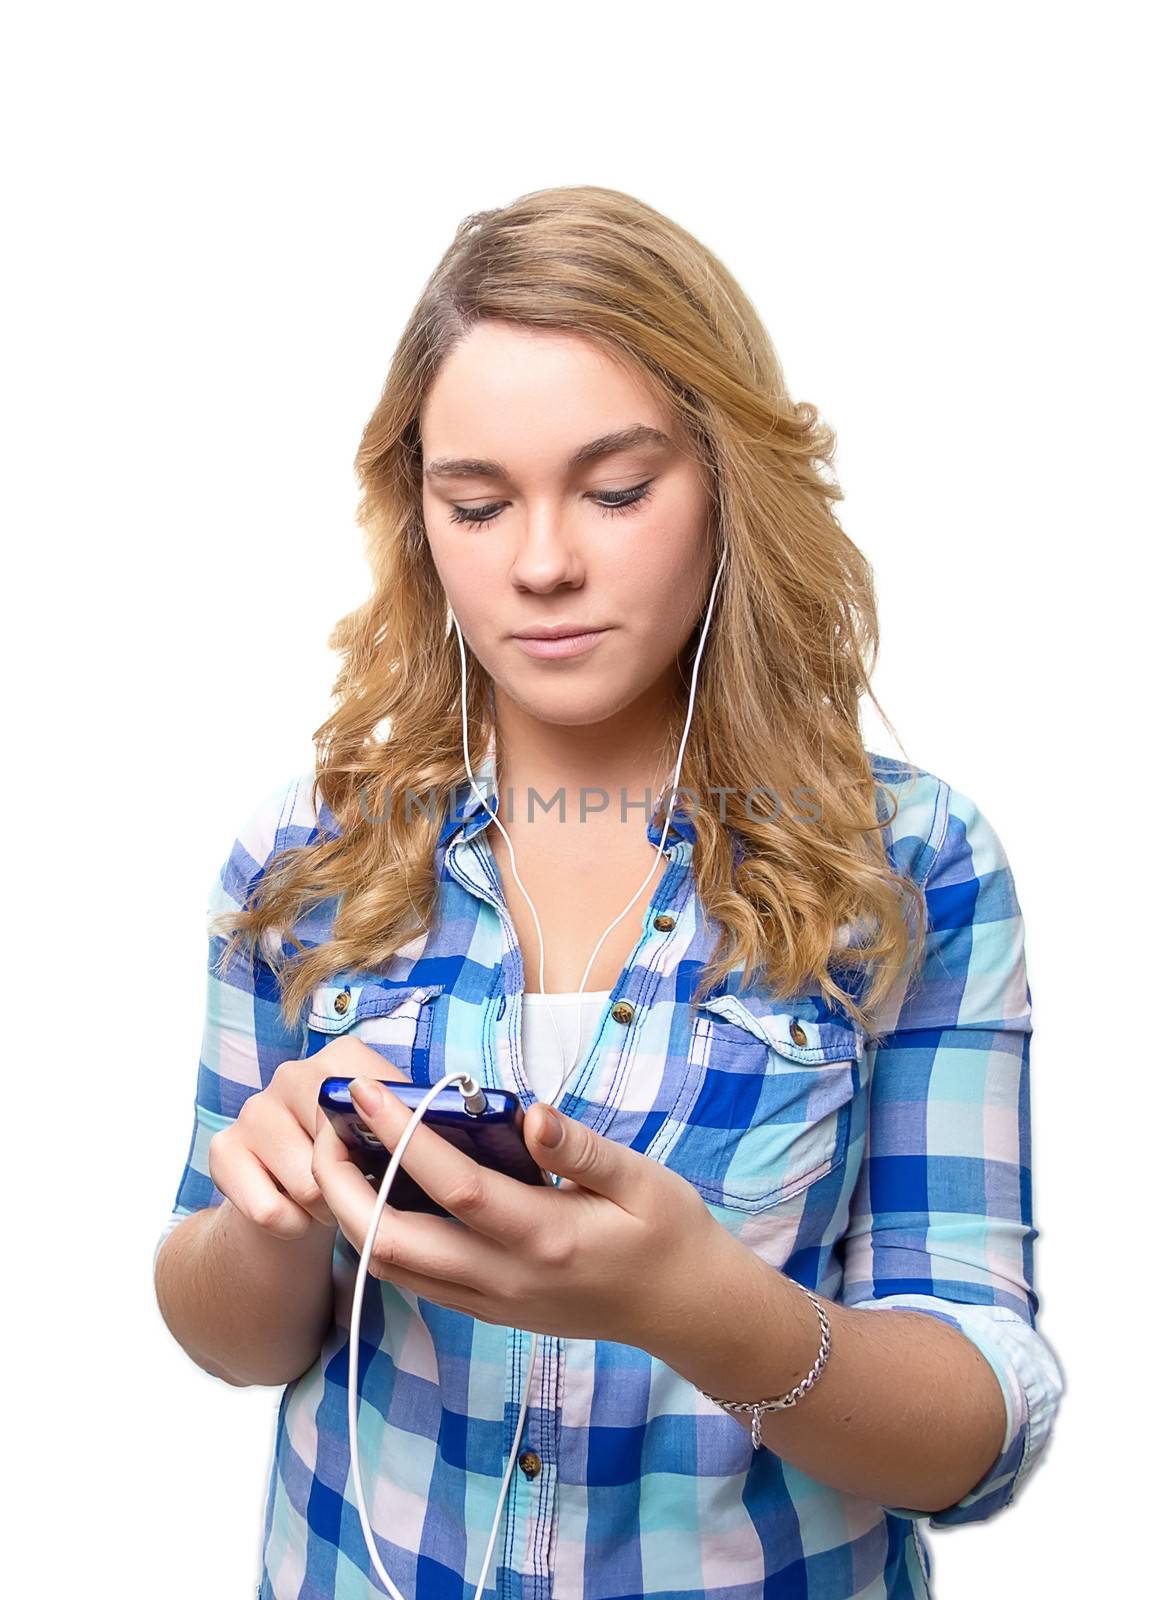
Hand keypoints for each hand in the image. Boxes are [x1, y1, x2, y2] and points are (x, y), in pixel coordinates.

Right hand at [208, 1038, 410, 1239]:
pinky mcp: (223, 1146)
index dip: (392, 1150)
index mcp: (344, 1058)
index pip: (378, 1106)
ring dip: (326, 1211)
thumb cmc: (358, 1161)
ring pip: (308, 1185)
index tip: (395, 1167)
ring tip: (328, 1200)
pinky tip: (296, 1212)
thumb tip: (438, 1136)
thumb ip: (414, 1126)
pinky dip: (291, 1226)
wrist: (293, 1195)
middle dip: (355, 1187)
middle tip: (358, 1190)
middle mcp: (293, 1072)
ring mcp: (254, 1107)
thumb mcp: (393, 1138)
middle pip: (341, 1149)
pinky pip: (268, 1209)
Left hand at [310, 1073, 725, 1348]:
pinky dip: (381, 1237)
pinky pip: (415, 1280)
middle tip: (328, 1123)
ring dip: (352, 1212)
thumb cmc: (669, 1232)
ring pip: (392, 1268)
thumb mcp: (642, 1178)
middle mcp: (505, 1278)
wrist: (685, 1309)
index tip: (364, 1089)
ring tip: (341, 1152)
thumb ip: (581, 1147)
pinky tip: (381, 1192)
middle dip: (341, 1182)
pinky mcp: (489, 1311)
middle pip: (392, 1240)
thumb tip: (529, 1113)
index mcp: (545, 1236)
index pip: (452, 1185)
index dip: (400, 1135)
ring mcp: (491, 1302)